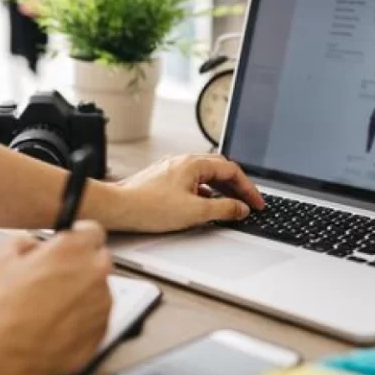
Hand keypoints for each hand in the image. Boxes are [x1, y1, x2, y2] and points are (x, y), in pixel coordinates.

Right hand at [0, 222, 111, 374]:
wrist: (7, 355)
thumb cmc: (4, 310)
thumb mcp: (0, 259)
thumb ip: (22, 242)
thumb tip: (30, 244)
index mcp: (74, 249)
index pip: (92, 231)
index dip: (79, 236)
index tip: (71, 242)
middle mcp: (95, 272)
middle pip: (98, 259)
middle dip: (81, 264)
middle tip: (56, 276)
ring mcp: (102, 302)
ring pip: (98, 289)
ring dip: (82, 292)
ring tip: (51, 307)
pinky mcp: (102, 329)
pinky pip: (97, 316)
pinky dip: (83, 318)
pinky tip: (57, 324)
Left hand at [111, 154, 264, 232]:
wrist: (117, 208)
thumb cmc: (149, 207)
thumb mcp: (195, 212)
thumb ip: (223, 209)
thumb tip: (240, 208)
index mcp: (194, 163)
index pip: (231, 170)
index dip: (248, 188)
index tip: (256, 203)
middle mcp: (183, 162)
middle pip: (219, 169)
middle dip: (237, 186)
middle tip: (248, 203)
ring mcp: (172, 169)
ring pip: (205, 176)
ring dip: (221, 190)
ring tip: (230, 206)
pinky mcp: (163, 180)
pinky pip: (192, 182)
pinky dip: (205, 193)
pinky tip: (204, 206)